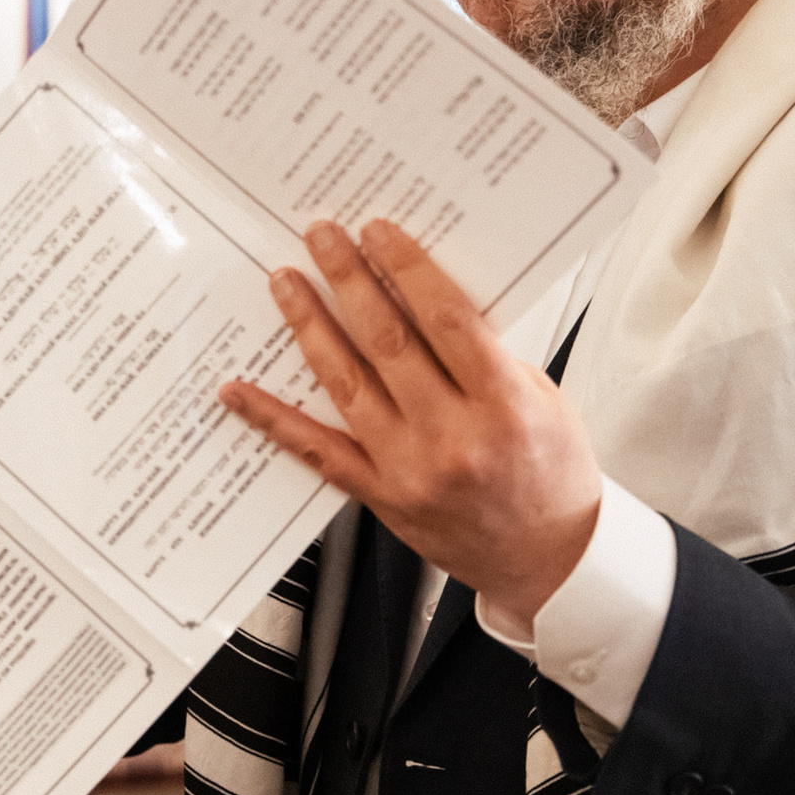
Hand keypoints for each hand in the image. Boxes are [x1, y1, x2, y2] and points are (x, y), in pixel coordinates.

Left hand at [217, 218, 601, 623]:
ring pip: (346, 384)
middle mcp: (453, 439)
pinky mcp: (382, 497)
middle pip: (388, 343)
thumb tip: (426, 299)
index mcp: (504, 406)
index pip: (446, 320)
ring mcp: (411, 470)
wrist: (550, 562)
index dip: (406, 269)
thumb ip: (487, 354)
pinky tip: (241, 390)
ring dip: (309, 326)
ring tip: (287, 284)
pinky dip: (273, 418)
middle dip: (348, 280)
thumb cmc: (553, 477)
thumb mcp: (543, 400)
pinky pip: (317, 451)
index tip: (377, 233)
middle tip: (321, 238)